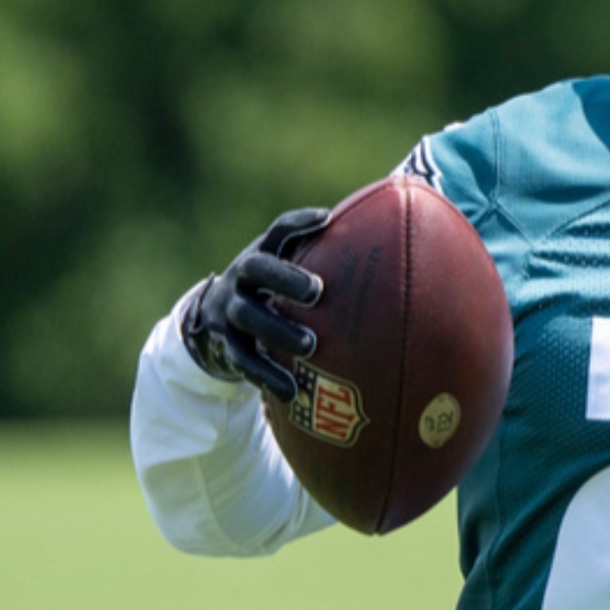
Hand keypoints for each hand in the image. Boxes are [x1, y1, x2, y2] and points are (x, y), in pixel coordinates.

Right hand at [181, 208, 328, 400]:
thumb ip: (327, 258)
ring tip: (310, 346)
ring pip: (248, 318)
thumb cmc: (273, 290)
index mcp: (263, 253)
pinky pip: (243, 361)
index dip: (300, 222)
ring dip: (277, 330)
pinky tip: (292, 391)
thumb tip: (393, 244)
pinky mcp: (225, 345)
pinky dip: (267, 375)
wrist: (216, 319)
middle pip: (256, 270)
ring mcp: (228, 311)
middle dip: (285, 278)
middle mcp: (240, 277)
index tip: (328, 218)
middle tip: (317, 292)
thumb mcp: (290, 268)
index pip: (279, 230)